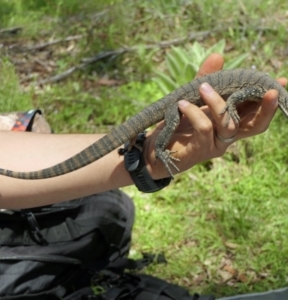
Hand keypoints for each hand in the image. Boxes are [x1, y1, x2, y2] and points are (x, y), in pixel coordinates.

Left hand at [145, 53, 286, 178]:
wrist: (155, 147)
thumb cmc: (176, 122)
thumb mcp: (193, 98)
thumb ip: (206, 80)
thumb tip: (218, 55)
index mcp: (229, 122)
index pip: (254, 113)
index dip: (269, 100)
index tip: (282, 81)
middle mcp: (226, 136)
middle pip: (255, 125)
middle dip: (265, 108)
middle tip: (270, 90)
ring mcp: (214, 145)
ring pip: (228, 124)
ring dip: (217, 103)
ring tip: (202, 87)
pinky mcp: (199, 150)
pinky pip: (204, 128)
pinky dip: (194, 113)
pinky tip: (182, 105)